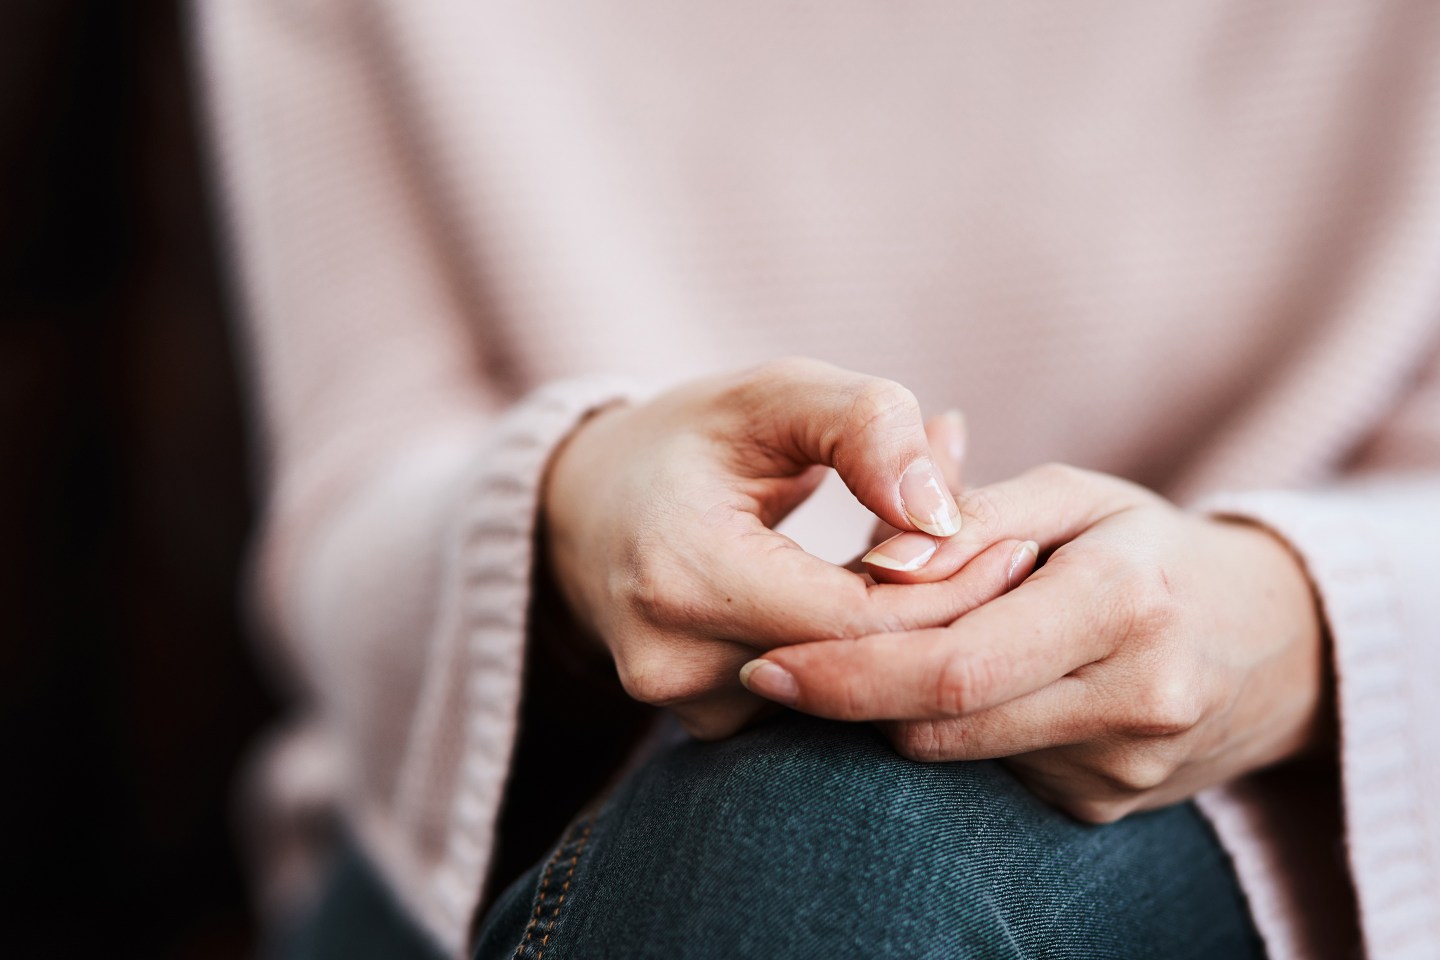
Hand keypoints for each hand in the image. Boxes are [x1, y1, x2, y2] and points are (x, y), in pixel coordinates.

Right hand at [542, 358, 1029, 738]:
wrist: (585, 510)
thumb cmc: (691, 439)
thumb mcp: (775, 394)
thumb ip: (866, 428)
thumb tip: (945, 516)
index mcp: (684, 572)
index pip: (862, 620)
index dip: (952, 588)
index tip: (1015, 545)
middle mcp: (674, 662)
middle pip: (862, 669)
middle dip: (941, 616)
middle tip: (1004, 556)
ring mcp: (683, 708)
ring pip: (845, 695)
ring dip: (902, 637)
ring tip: (935, 564)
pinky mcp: (703, 728)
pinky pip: (814, 703)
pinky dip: (859, 655)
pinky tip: (876, 601)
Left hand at [740, 463, 1330, 821]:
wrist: (1273, 642)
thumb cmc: (1150, 547)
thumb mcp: (1073, 496)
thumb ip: (970, 517)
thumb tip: (876, 566)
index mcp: (1125, 603)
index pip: (953, 667)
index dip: (847, 674)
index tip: (767, 666)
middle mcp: (1133, 700)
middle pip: (941, 725)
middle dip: (851, 697)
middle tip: (783, 667)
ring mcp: (1122, 769)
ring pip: (956, 753)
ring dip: (905, 706)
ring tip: (916, 645)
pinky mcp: (1105, 806)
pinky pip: (990, 772)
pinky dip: (959, 729)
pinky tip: (982, 684)